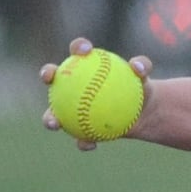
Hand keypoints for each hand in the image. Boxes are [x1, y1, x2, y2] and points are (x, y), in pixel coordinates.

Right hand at [39, 36, 151, 150]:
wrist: (142, 111)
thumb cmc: (140, 86)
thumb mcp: (144, 76)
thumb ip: (142, 66)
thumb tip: (137, 66)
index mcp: (86, 64)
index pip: (78, 51)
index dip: (78, 47)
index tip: (85, 50)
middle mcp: (72, 84)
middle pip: (53, 77)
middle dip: (46, 73)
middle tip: (50, 76)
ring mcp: (71, 107)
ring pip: (53, 112)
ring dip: (49, 118)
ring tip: (54, 122)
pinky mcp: (79, 128)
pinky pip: (78, 136)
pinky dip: (83, 141)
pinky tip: (90, 144)